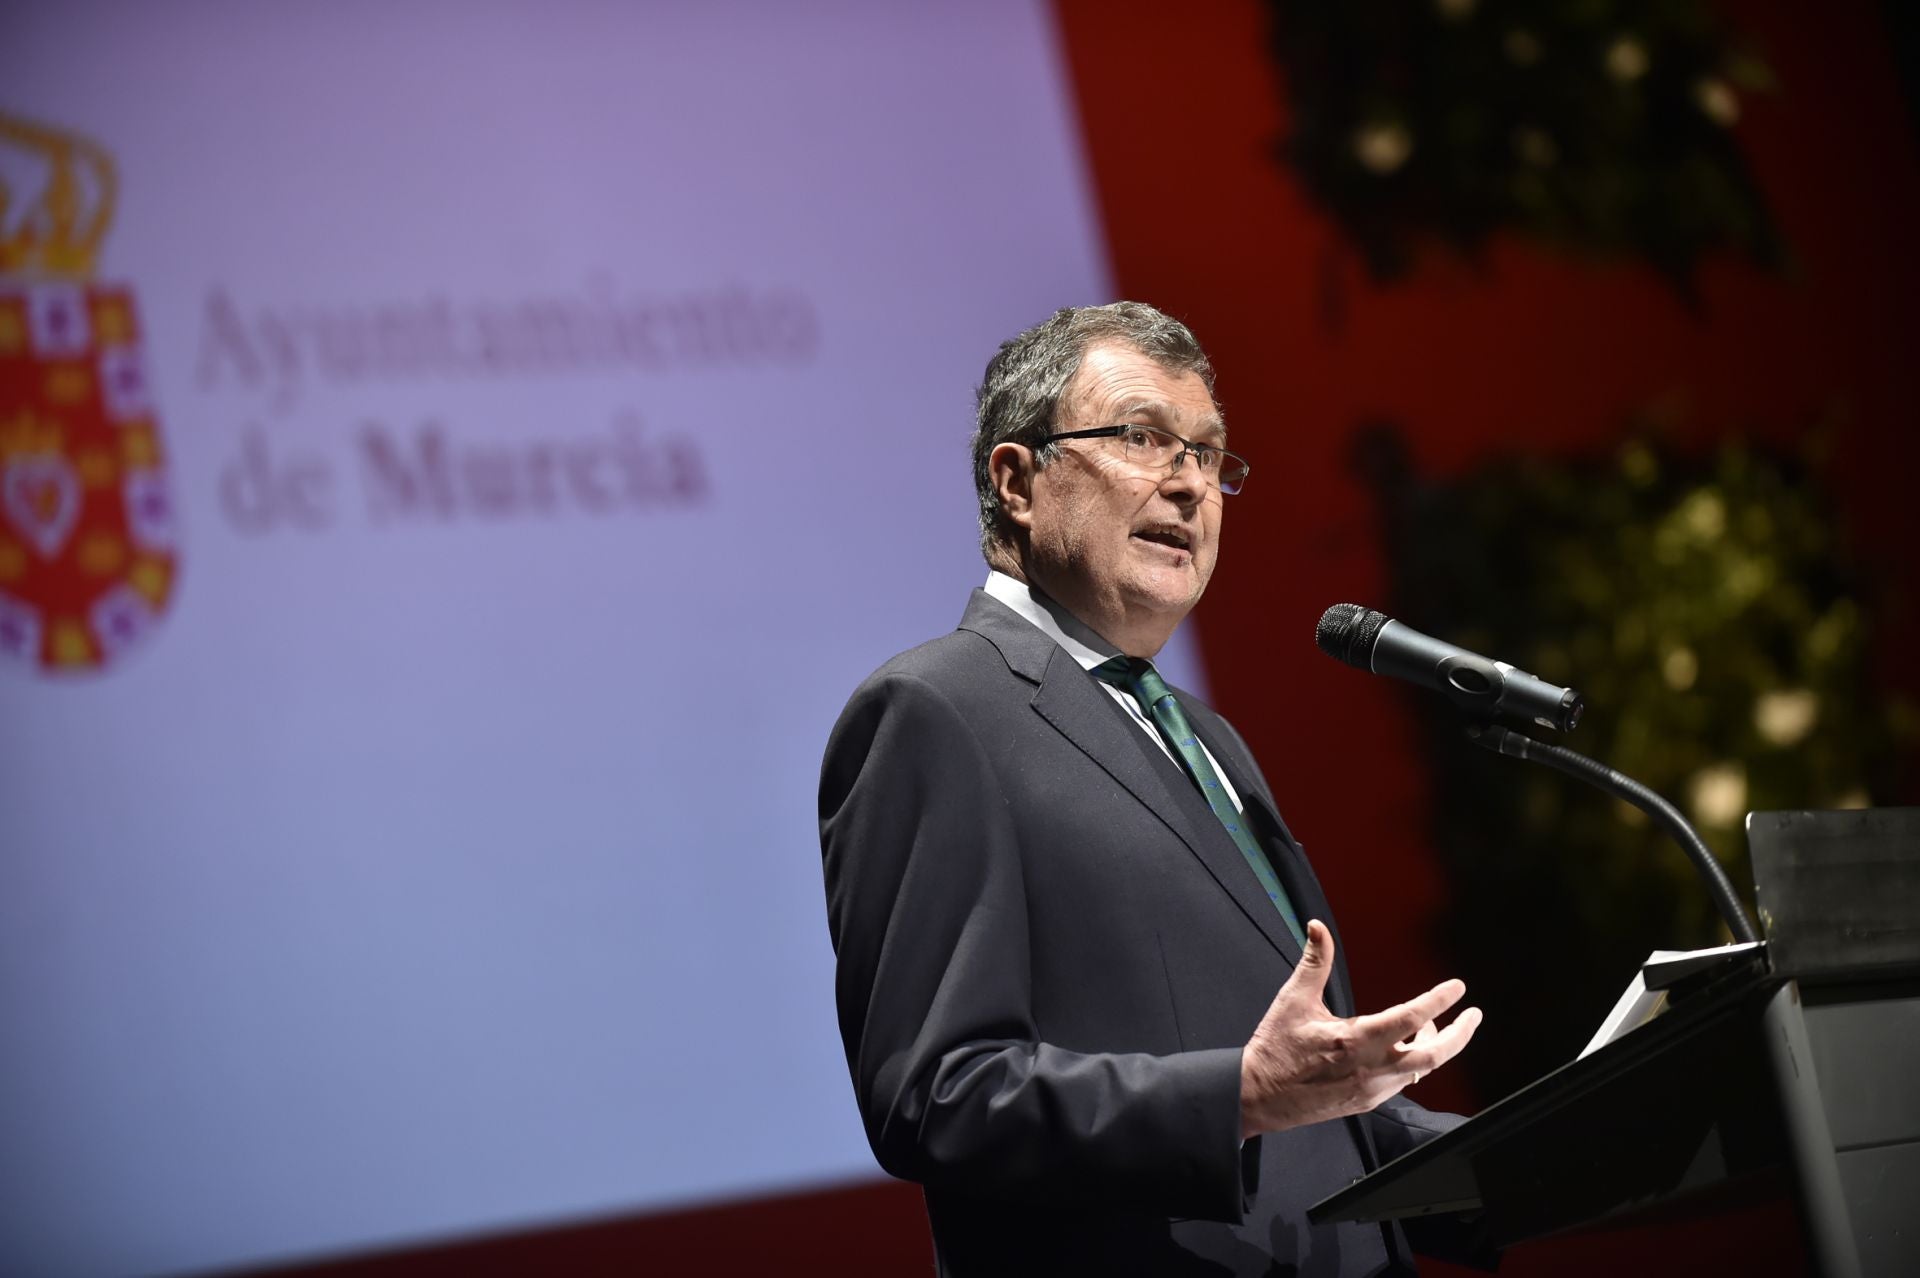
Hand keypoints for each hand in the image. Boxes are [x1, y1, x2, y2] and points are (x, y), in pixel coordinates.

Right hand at [1240, 919, 1481, 1138]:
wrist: (1258, 1097)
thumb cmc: (1275, 1048)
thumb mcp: (1293, 1000)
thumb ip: (1314, 962)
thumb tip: (1318, 927)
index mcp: (1355, 1040)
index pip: (1411, 1017)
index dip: (1439, 1000)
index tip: (1457, 987)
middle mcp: (1371, 1069)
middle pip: (1435, 1056)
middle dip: (1460, 1035)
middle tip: (1473, 1015)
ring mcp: (1371, 1089)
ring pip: (1420, 1070)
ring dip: (1434, 1046)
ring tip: (1432, 1026)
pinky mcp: (1366, 1102)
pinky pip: (1402, 1081)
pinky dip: (1414, 1063)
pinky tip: (1407, 1049)